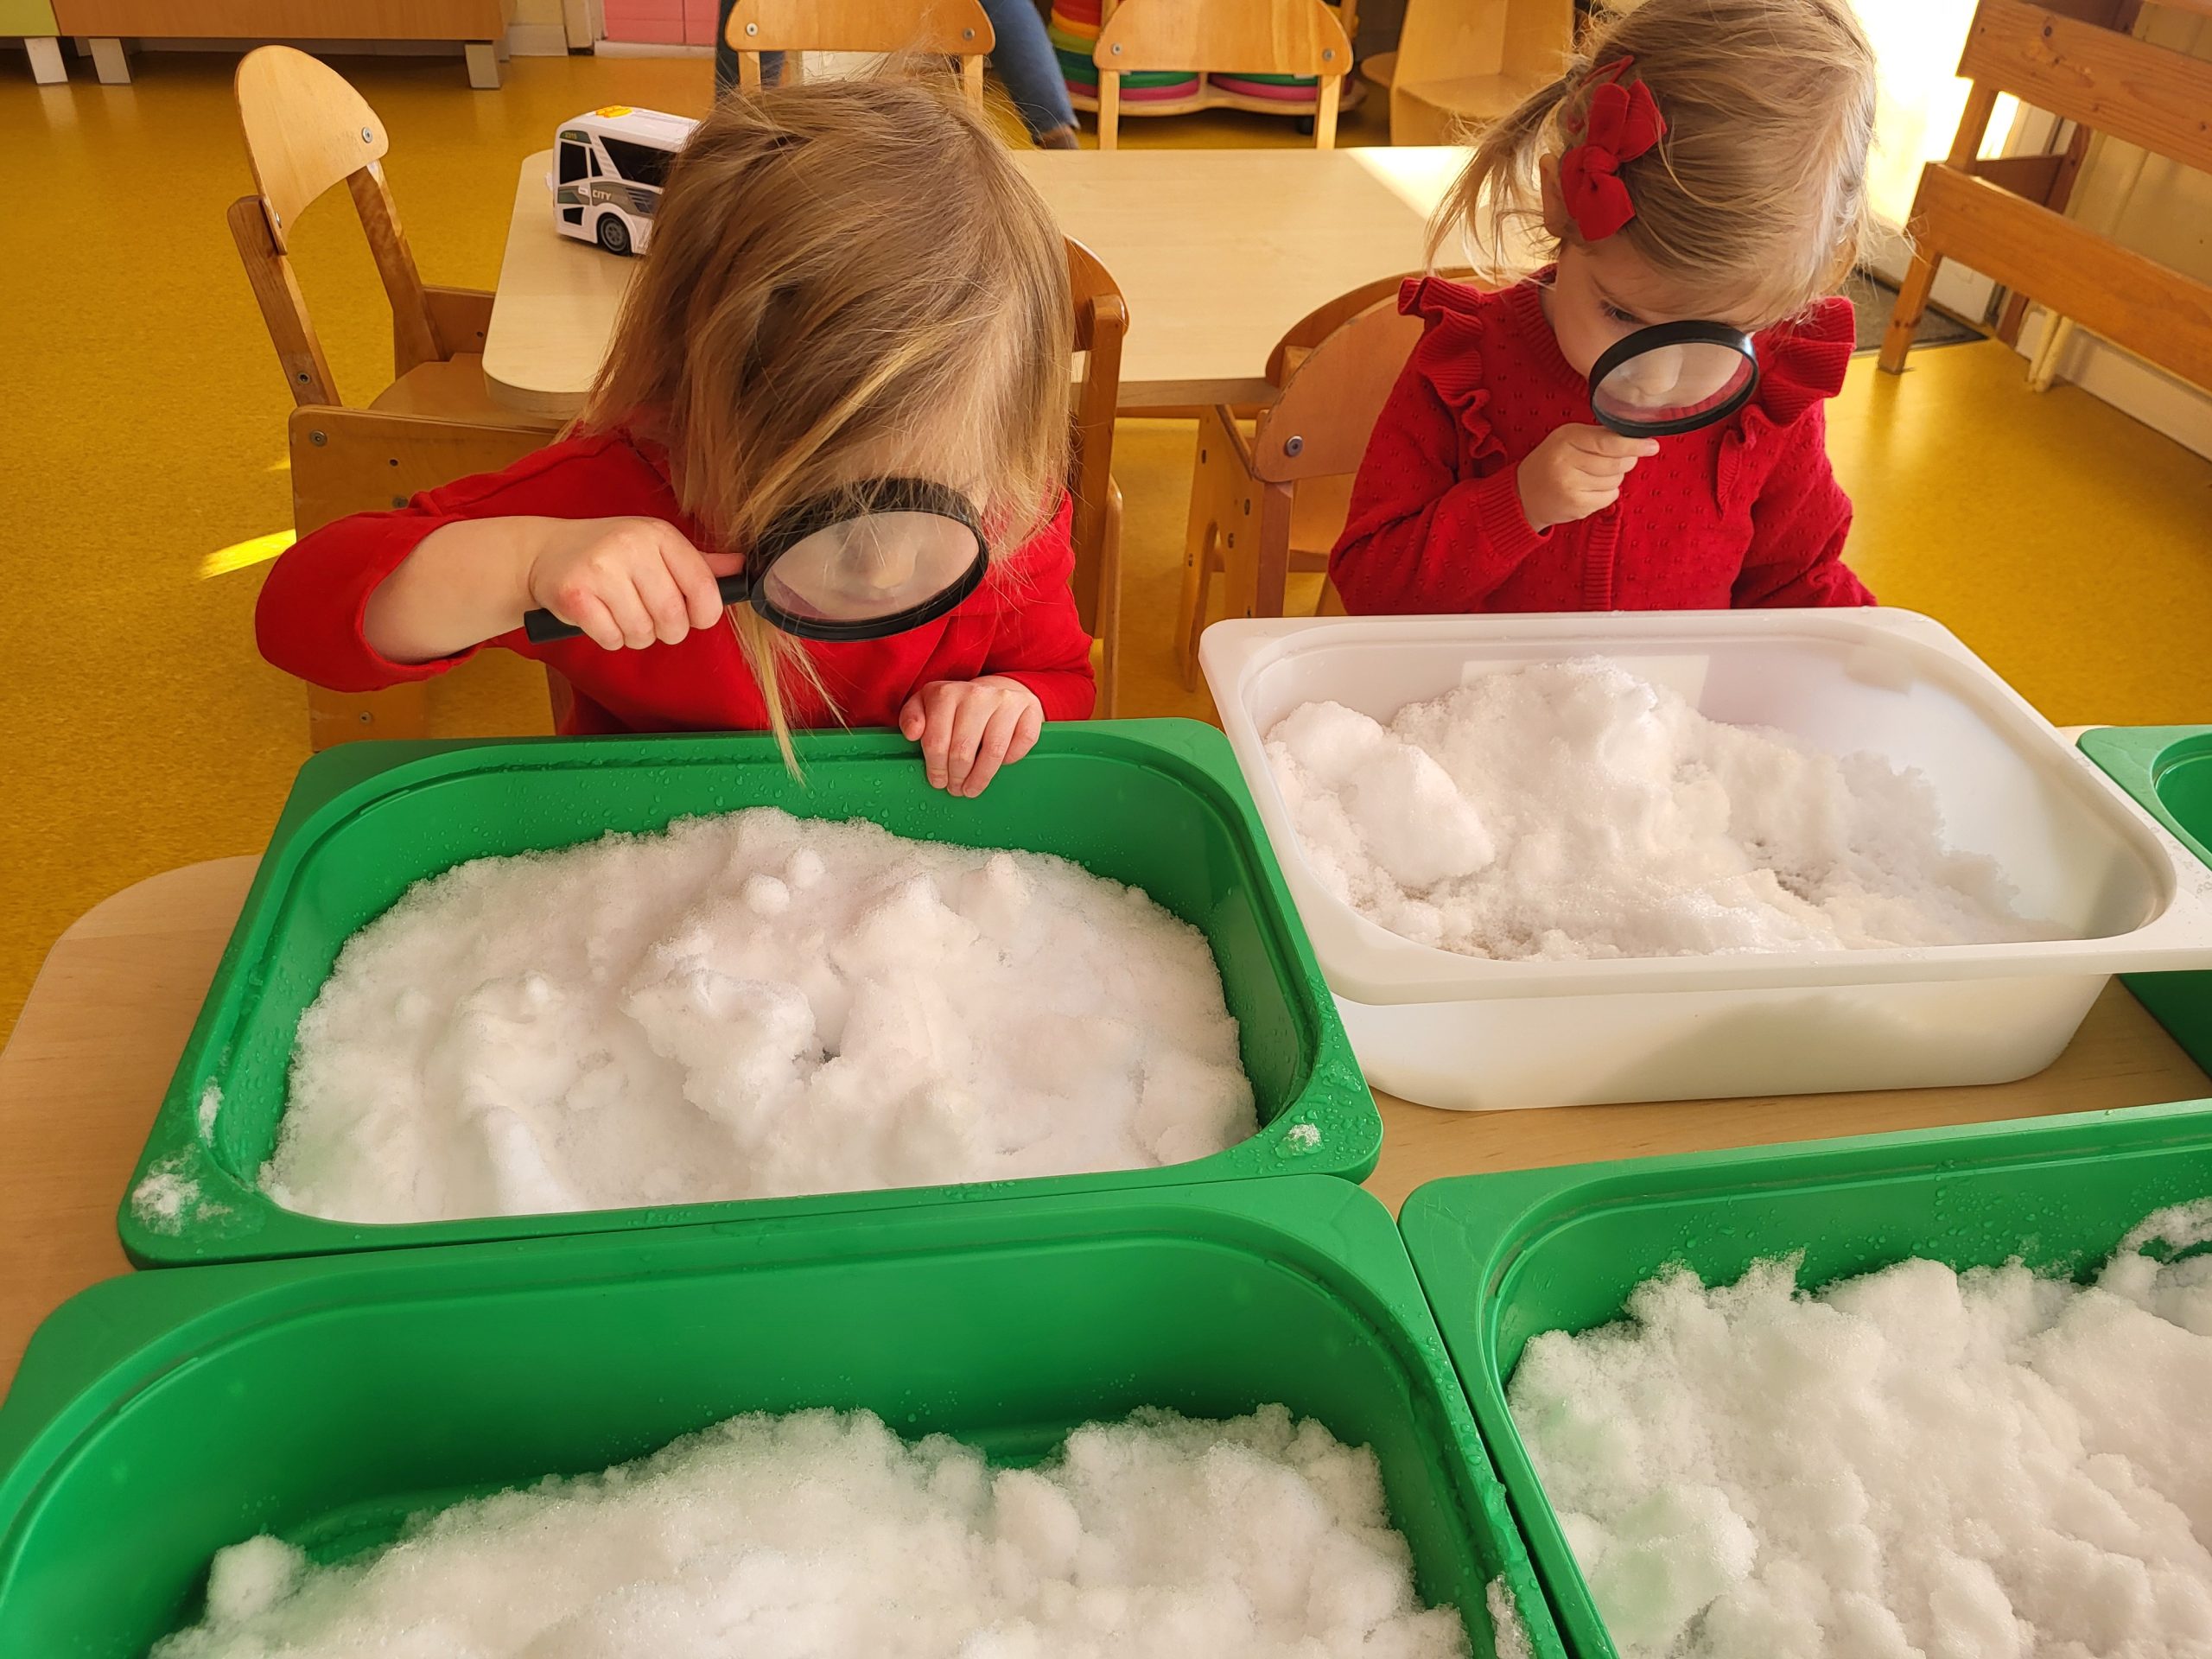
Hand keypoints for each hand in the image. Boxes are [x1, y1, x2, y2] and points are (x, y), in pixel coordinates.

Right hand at [523, 517, 744, 650]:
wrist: (545, 552)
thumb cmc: (610, 554)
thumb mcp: (655, 548)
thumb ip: (698, 564)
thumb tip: (743, 570)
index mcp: (659, 534)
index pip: (703, 588)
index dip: (704, 615)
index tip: (694, 617)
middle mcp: (631, 546)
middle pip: (673, 619)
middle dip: (666, 632)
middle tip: (650, 619)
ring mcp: (601, 568)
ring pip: (641, 633)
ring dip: (635, 636)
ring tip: (620, 615)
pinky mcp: (574, 593)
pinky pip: (611, 638)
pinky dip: (609, 638)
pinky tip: (599, 618)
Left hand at [898, 677, 1043, 796]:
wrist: (998, 688)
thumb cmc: (958, 704)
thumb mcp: (927, 704)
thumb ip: (911, 717)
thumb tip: (912, 734)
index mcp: (946, 693)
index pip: (936, 741)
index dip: (935, 768)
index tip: (937, 781)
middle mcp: (977, 694)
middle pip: (962, 750)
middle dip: (957, 777)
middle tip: (955, 789)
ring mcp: (1006, 701)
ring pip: (993, 752)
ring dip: (980, 778)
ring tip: (972, 789)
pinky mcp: (1029, 710)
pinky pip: (1020, 746)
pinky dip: (1009, 761)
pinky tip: (999, 765)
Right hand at [1515, 425, 1660, 531]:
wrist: (1523, 495)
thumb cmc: (1551, 463)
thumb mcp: (1567, 439)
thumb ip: (1597, 436)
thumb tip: (1635, 439)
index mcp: (1565, 438)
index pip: (1608, 442)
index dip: (1634, 445)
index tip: (1652, 446)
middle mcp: (1566, 461)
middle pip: (1617, 462)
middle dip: (1625, 462)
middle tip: (1614, 462)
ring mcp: (1570, 486)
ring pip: (1615, 480)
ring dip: (1613, 478)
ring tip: (1592, 477)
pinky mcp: (1576, 505)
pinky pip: (1609, 497)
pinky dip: (1606, 493)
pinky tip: (1590, 490)